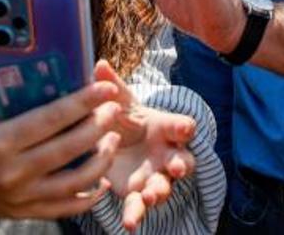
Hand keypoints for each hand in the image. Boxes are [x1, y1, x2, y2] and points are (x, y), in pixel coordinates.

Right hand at [0, 17, 124, 219]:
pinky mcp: (22, 211)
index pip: (49, 120)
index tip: (105, 88)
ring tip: (112, 139)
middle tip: (114, 108)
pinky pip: (63, 207)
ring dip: (99, 162)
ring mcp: (18, 196)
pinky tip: (101, 180)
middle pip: (68, 150)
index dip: (82, 103)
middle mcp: (10, 172)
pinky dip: (87, 196)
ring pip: (72, 182)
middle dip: (98, 128)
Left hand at [93, 61, 195, 230]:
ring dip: (159, 192)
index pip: (182, 126)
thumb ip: (111, 86)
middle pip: (183, 160)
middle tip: (174, 166)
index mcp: (164, 127)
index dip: (184, 126)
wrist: (118, 140)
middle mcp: (166, 153)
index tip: (184, 127)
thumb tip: (99, 64)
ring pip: (164, 186)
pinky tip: (129, 224)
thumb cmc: (125, 116)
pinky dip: (136, 214)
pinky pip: (141, 206)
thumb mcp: (119, 100)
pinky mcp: (139, 193)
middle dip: (181, 164)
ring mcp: (155, 175)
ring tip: (149, 196)